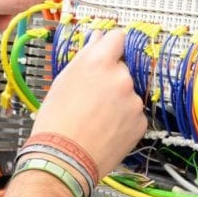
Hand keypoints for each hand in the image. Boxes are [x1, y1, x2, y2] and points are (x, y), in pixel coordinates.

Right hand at [31, 30, 146, 175]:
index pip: (118, 37)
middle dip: (112, 77)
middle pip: (123, 68)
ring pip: (129, 92)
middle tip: (93, 97)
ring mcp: (134, 100)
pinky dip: (124, 118)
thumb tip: (98, 38)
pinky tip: (106, 128)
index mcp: (100, 62)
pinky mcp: (141, 121)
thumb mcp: (64, 80)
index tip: (110, 53)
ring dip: (119, 99)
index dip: (113, 45)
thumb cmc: (57, 121)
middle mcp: (121, 77)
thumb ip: (85, 55)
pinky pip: (134, 113)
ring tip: (97, 117)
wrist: (64, 159)